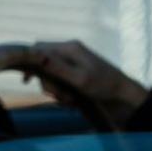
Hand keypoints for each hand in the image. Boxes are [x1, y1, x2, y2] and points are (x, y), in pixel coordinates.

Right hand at [28, 40, 148, 123]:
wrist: (124, 98)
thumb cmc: (105, 86)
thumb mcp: (79, 79)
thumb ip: (56, 67)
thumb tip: (35, 55)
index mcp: (70, 48)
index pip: (39, 49)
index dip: (30, 63)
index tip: (26, 81)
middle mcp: (69, 53)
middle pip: (42, 64)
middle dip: (48, 83)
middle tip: (60, 97)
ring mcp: (72, 64)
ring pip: (50, 76)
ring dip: (56, 91)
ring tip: (70, 102)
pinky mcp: (75, 76)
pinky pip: (58, 83)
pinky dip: (61, 94)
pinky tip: (72, 103)